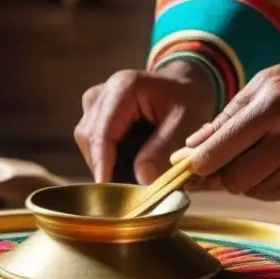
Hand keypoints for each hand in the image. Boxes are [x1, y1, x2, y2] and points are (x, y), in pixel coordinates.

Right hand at [74, 60, 216, 183]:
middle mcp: (101, 94)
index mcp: (123, 88)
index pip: (102, 133)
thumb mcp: (188, 121)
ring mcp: (94, 104)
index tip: (107, 193)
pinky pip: (95, 144)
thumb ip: (165, 149)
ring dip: (109, 166)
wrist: (185, 85)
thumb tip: (142, 179)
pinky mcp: (95, 116)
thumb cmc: (189, 98)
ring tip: (137, 178)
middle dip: (108, 169)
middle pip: (90, 140)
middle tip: (133, 193)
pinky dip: (111, 160)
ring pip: (89, 145)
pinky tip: (132, 167)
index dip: (102, 165)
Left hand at [185, 61, 279, 199]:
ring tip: (258, 153)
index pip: (219, 149)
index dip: (195, 164)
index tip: (183, 167)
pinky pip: (272, 195)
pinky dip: (264, 183)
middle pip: (233, 179)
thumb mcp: (266, 84)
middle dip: (220, 174)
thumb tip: (192, 146)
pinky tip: (276, 162)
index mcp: (271, 108)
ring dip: (244, 178)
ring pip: (251, 190)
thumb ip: (227, 115)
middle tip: (220, 161)